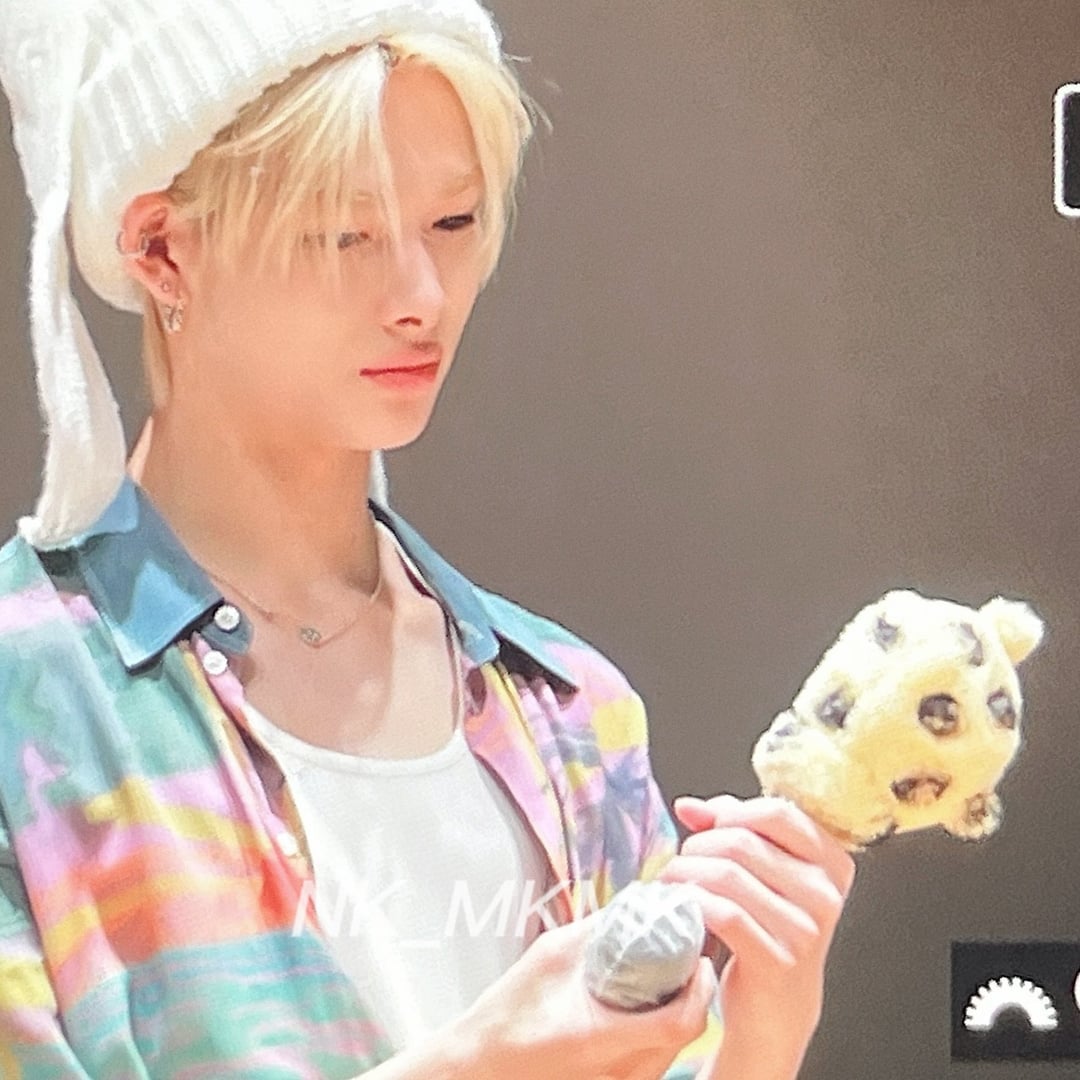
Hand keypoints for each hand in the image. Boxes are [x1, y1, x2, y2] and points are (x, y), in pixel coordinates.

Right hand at [450, 914, 717, 1079]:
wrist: (478, 1068)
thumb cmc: (506, 1015)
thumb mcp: (548, 958)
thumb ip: (595, 932)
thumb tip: (635, 904)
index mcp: (597, 1039)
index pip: (678, 1023)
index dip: (699, 989)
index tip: (699, 958)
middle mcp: (614, 1075)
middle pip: (684, 1040)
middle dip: (694, 997)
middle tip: (688, 961)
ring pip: (671, 1056)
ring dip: (678, 1017)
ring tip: (666, 982)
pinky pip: (652, 1067)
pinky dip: (658, 1039)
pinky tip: (642, 1013)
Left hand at [658, 795, 854, 1073]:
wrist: (774, 1010)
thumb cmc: (764, 930)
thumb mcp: (760, 873)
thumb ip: (730, 829)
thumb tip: (688, 806)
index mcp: (831, 864)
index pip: (777, 812)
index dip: (731, 813)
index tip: (709, 828)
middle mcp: (826, 895)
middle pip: (743, 840)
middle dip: (698, 846)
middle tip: (682, 863)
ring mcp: (805, 930)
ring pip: (727, 873)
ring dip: (686, 873)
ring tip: (673, 883)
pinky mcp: (778, 961)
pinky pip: (723, 913)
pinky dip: (692, 903)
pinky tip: (680, 907)